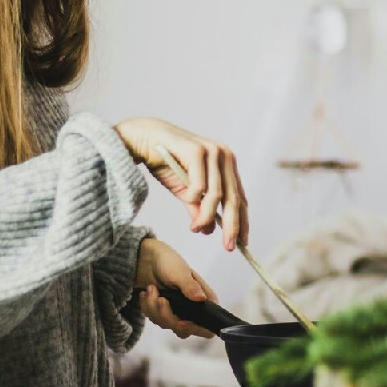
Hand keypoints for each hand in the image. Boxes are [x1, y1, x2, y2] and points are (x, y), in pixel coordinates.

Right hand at [114, 117, 248, 250]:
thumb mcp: (185, 191)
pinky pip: (199, 187)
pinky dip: (192, 200)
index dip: (242, 221)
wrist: (143, 139)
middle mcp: (224, 155)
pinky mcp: (197, 151)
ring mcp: (212, 151)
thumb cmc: (166, 162)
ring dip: (207, 217)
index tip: (242, 243)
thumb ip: (199, 207)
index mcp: (226, 164)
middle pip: (233, 198)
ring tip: (196, 229)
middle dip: (232, 226)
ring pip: (217, 195)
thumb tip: (209, 230)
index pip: (240, 197)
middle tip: (229, 247)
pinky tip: (185, 200)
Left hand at [135, 238, 217, 338]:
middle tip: (161, 299)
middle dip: (167, 315)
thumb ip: (190, 286)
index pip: (207, 326)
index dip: (196, 328)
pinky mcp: (162, 312)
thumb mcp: (179, 272)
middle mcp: (192, 309)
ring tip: (151, 289)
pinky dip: (147, 306)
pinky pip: (154, 319)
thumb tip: (202, 298)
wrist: (146, 258)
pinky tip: (146, 293)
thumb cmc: (168, 261)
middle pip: (183, 329)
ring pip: (166, 324)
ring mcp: (176, 312)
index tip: (181, 322)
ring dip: (154, 307)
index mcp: (203, 299)